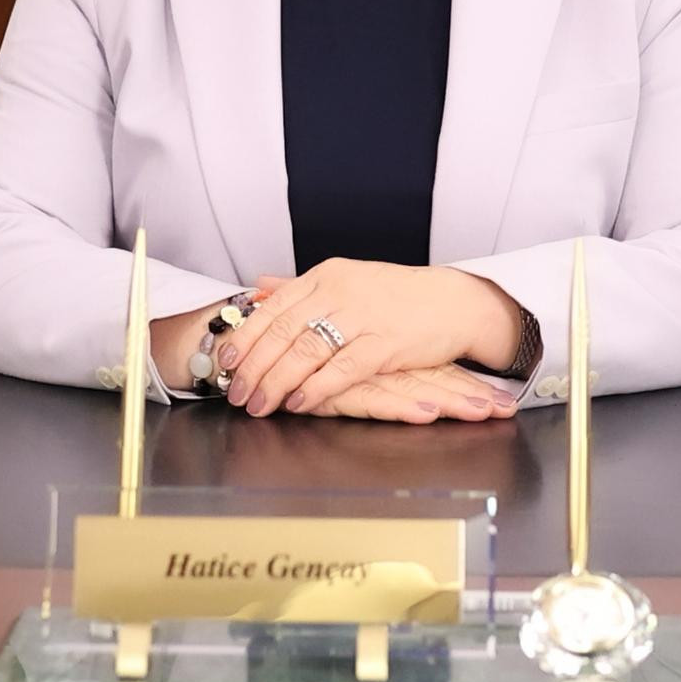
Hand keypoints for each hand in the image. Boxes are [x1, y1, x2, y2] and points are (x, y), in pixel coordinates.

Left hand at [216, 259, 534, 419]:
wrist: (455, 301)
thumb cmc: (400, 296)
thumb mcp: (347, 281)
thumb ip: (301, 288)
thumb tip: (260, 288)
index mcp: (326, 277)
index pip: (274, 307)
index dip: (246, 337)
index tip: (225, 361)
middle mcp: (339, 292)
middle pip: (283, 332)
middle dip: (253, 367)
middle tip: (234, 392)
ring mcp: (363, 317)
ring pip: (306, 352)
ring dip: (276, 382)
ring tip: (258, 405)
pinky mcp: (385, 344)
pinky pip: (342, 369)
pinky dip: (316, 388)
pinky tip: (298, 403)